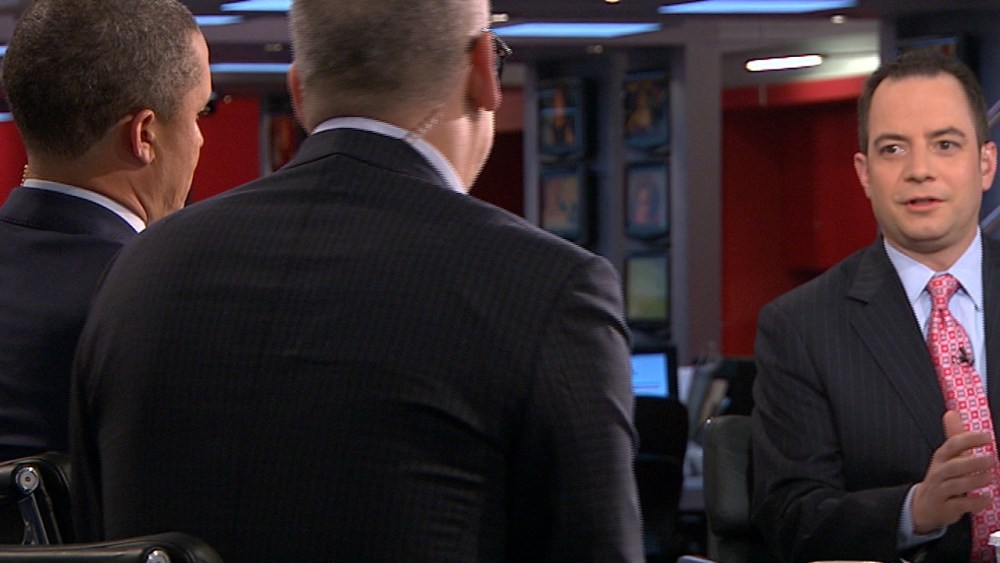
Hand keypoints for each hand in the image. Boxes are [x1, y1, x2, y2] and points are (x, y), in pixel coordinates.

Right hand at [911, 410, 995, 533]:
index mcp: (941, 458)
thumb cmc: (941, 478)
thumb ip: (954, 436)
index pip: (952, 445)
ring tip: (991, 477)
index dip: (969, 439)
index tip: (987, 436)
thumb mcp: (945, 457)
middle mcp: (939, 473)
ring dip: (975, 480)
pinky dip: (975, 501)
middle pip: (953, 466)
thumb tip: (952, 413)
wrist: (924, 505)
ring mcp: (941, 491)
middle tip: (991, 458)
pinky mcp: (946, 508)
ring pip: (956, 485)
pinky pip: (961, 504)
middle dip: (972, 462)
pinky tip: (987, 497)